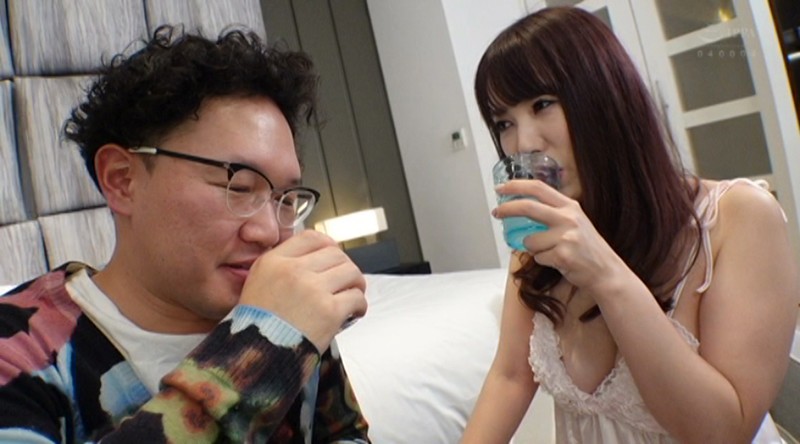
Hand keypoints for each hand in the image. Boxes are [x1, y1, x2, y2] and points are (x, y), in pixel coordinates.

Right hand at [238, 230, 366, 351]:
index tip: (333, 257)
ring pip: (351, 272)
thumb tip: (314, 259)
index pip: (311, 237)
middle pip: (336, 253)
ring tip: (351, 295)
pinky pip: (357, 297)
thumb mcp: (257, 284)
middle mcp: (294, 271)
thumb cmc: (256, 328)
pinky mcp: (329, 311)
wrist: (257, 358)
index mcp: (274, 262)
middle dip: (344, 267)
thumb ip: (282, 267)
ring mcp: (313, 289)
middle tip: (345, 282)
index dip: (328, 246)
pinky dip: (359, 305)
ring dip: (356, 284)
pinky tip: (353, 313)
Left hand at [494, 179, 628, 293]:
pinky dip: (543, 261)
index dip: (517, 185)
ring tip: (552, 252)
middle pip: (528, 207)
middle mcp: (568, 217)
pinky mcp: (562, 255)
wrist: (605, 271)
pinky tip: (559, 261)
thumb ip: (553, 212)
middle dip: (507, 209)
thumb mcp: (575, 221)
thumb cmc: (586, 248)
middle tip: (496, 213)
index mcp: (570, 206)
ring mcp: (566, 236)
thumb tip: (521, 208)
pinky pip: (538, 257)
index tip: (501, 188)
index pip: (539, 187)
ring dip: (534, 248)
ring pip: (529, 240)